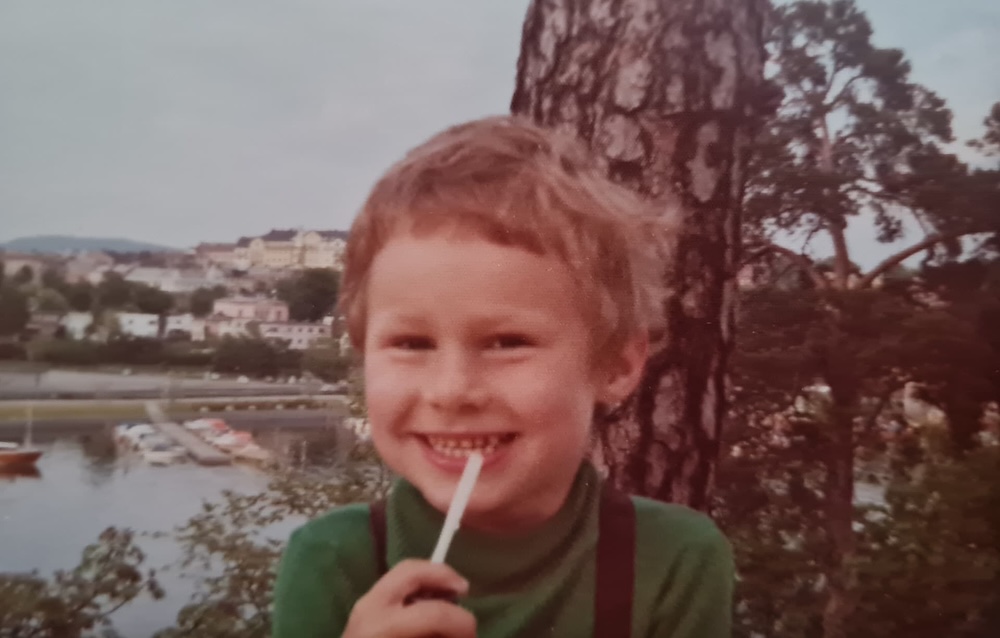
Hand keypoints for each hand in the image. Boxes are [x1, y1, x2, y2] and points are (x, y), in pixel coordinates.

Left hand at [343, 559, 475, 637]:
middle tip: (463, 590)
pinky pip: (395, 587)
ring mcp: (363, 606)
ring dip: (429, 581)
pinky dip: (416, 591)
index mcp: (383, 628)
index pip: (433, 614)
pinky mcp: (362, 611)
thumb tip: (460, 634)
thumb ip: (434, 636)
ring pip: (402, 574)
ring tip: (449, 596)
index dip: (461, 623)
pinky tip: (428, 606)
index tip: (472, 635)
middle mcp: (371, 609)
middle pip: (411, 572)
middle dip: (442, 576)